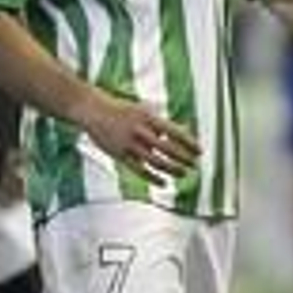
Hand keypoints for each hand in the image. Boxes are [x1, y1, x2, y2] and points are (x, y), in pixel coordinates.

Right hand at [79, 92, 198, 180]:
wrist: (93, 110)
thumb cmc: (121, 109)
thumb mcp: (143, 111)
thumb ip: (161, 123)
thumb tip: (183, 130)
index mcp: (148, 117)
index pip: (174, 132)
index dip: (189, 143)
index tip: (199, 151)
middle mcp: (140, 130)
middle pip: (167, 148)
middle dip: (183, 158)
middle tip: (194, 165)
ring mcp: (129, 143)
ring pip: (155, 161)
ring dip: (172, 169)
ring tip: (183, 174)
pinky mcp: (120, 154)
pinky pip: (139, 170)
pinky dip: (153, 178)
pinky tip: (163, 183)